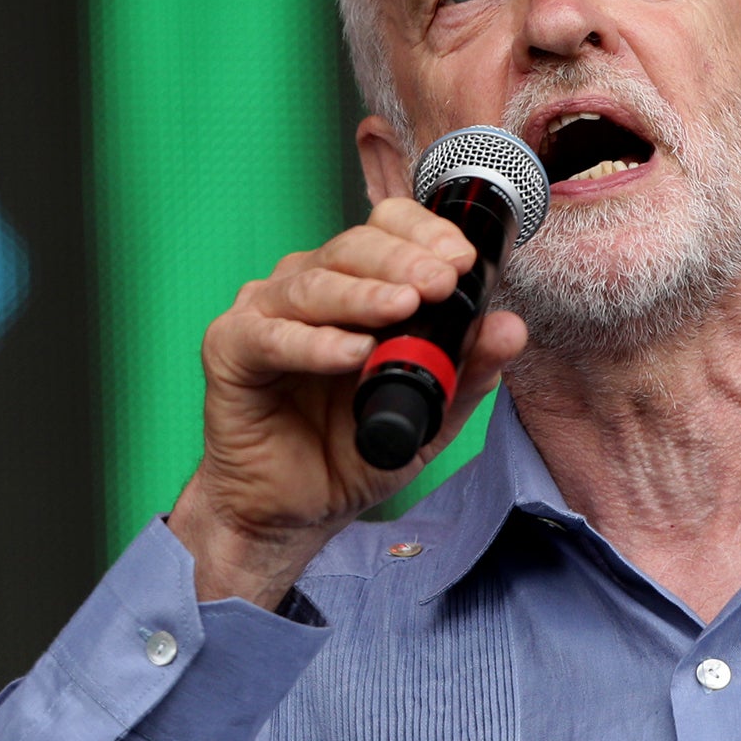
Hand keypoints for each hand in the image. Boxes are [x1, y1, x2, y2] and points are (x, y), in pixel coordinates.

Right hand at [167, 197, 527, 607]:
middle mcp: (307, 287)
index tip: (461, 260)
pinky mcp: (230, 349)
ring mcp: (264, 313)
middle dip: (403, 261)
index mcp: (355, 287)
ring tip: (403, 308)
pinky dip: (313, 342)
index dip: (423, 235)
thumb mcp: (428, 412)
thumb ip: (468, 370)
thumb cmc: (349, 449)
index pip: (387, 231)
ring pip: (312, 284)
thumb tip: (510, 329)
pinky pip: (271, 336)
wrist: (292, 510)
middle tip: (441, 283)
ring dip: (362, 295)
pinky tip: (351, 352)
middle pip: (352, 247)